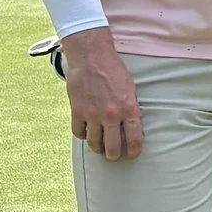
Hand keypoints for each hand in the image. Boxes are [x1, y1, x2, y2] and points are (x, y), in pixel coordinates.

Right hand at [61, 26, 141, 159]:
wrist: (92, 56)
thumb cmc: (113, 70)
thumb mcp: (130, 89)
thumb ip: (130, 108)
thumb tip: (132, 126)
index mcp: (128, 109)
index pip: (134, 139)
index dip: (133, 151)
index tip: (132, 155)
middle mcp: (111, 115)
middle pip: (112, 147)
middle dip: (113, 155)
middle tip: (113, 155)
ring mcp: (92, 114)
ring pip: (94, 143)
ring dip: (97, 147)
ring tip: (99, 147)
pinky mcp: (77, 111)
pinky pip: (78, 132)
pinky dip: (82, 134)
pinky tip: (86, 131)